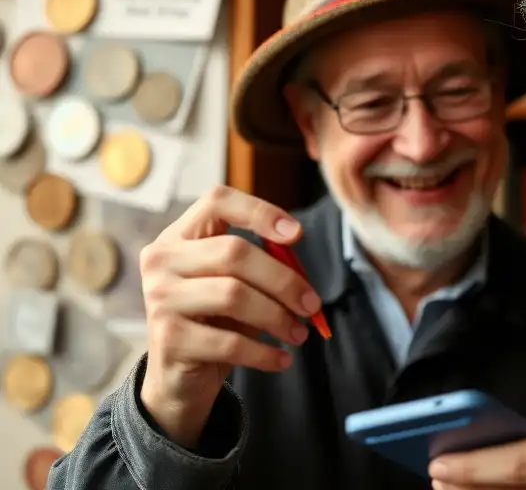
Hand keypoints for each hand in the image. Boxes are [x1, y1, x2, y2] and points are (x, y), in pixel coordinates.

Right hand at [138, 186, 321, 447]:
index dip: (259, 211)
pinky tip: (282, 359)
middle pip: (234, 252)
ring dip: (278, 317)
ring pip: (233, 295)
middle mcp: (162, 260)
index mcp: (180, 236)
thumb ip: (262, 262)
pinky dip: (264, 352)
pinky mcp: (168, 339)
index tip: (297, 234)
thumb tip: (294, 248)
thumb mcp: (238, 284)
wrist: (178, 377)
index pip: (217, 201)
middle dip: (284, 279)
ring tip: (299, 334)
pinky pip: (229, 342)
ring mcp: (159, 298)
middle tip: (312, 305)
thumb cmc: (216, 320)